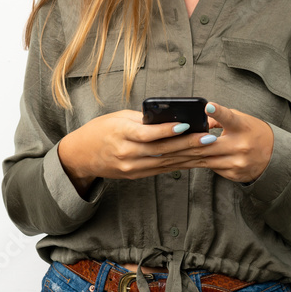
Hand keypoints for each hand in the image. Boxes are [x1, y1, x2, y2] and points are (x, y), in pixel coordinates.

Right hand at [57, 110, 216, 195]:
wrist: (80, 156)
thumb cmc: (100, 130)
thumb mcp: (118, 117)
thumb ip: (142, 119)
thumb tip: (169, 116)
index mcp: (120, 133)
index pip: (147, 133)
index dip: (167, 130)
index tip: (186, 124)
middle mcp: (127, 153)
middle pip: (162, 149)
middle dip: (188, 144)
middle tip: (209, 138)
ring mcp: (131, 167)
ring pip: (165, 161)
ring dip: (189, 156)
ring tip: (208, 148)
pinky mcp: (135, 175)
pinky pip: (161, 169)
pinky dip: (179, 164)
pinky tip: (195, 159)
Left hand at [172, 102, 274, 183]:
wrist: (274, 157)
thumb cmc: (253, 132)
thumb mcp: (240, 120)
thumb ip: (220, 120)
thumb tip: (197, 121)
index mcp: (243, 127)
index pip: (230, 118)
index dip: (219, 112)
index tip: (208, 105)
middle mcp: (241, 146)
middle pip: (207, 145)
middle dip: (184, 143)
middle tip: (164, 140)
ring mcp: (237, 162)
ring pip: (204, 159)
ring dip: (184, 156)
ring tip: (165, 153)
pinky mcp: (234, 174)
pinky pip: (210, 168)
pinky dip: (195, 164)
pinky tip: (181, 162)